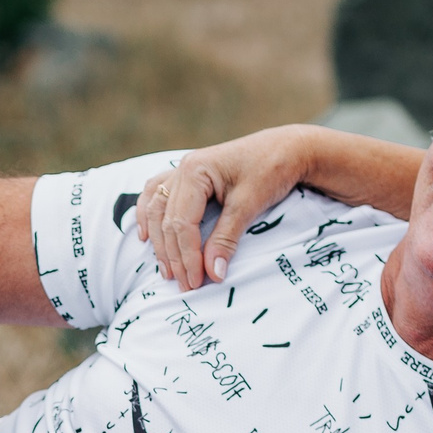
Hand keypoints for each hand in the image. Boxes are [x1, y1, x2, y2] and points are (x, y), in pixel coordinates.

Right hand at [135, 126, 316, 290]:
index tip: (196, 282)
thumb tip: (213, 274)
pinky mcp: (188, 175)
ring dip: (159, 242)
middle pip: (166, 220)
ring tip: (167, 271)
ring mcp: (181, 170)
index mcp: (195, 171)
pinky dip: (148, 216)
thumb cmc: (271, 170)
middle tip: (185, 285)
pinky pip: (157, 195)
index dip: (187, 256)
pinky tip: (145, 235)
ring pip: (156, 210)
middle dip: (174, 256)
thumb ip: (227, 238)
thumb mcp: (249, 205)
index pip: (182, 223)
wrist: (287, 148)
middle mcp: (182, 169)